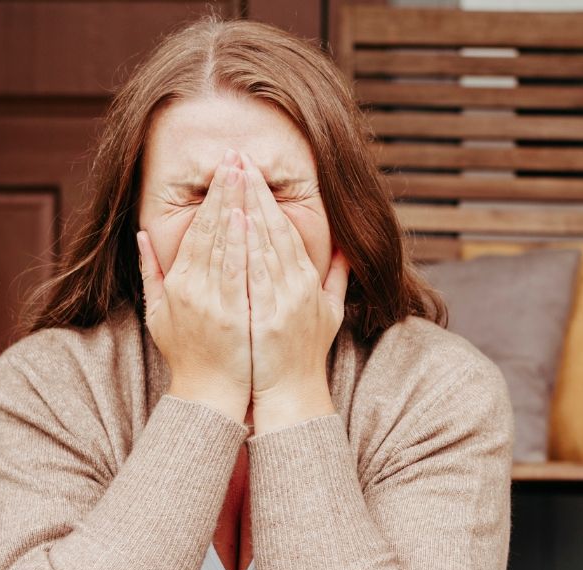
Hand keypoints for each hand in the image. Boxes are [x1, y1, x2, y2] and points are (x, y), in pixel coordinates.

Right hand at [138, 149, 250, 421]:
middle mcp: (193, 288)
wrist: (210, 394)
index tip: (225, 170)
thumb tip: (141, 236)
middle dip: (225, 190)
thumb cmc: (188, 355)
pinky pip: (238, 272)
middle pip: (211, 229)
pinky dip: (242, 244)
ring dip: (235, 207)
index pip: (197, 230)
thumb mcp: (159, 314)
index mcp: (178, 283)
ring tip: (245, 176)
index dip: (212, 198)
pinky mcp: (231, 315)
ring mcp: (213, 301)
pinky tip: (249, 219)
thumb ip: (151, 273)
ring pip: (224, 244)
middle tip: (236, 157)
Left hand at [240, 151, 349, 424]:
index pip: (285, 229)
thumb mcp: (330, 313)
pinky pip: (256, 274)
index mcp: (308, 280)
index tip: (251, 173)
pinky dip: (246, 246)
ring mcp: (284, 300)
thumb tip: (349, 249)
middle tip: (239, 161)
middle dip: (255, 192)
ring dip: (249, 209)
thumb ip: (339, 278)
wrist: (292, 395)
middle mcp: (298, 285)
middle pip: (274, 229)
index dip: (267, 199)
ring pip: (264, 244)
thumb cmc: (305, 354)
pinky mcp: (269, 316)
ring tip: (234, 180)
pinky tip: (234, 223)